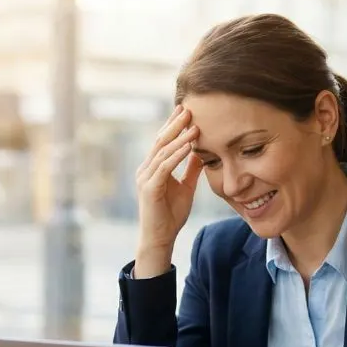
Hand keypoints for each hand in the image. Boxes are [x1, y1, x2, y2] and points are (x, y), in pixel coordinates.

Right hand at [133, 106, 203, 277]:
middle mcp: (145, 169)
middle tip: (188, 108)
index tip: (186, 110)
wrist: (160, 238)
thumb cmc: (171, 215)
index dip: (173, 125)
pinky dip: (177, 155)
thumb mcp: (186, 187)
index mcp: (152, 168)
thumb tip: (201, 152)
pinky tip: (188, 146)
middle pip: (160, 141)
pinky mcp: (149, 188)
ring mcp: (145, 178)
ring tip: (193, 124)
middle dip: (174, 124)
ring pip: (163, 151)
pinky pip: (164, 167)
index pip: (163, 141)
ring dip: (178, 137)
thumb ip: (191, 169)